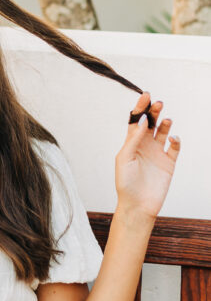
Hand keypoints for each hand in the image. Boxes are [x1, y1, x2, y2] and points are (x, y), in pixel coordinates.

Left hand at [115, 92, 180, 221]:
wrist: (137, 205)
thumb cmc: (125, 183)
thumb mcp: (124, 158)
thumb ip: (133, 139)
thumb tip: (144, 120)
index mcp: (131, 143)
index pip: (137, 121)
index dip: (141, 107)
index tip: (146, 95)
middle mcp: (144, 146)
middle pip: (151, 123)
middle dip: (154, 111)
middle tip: (158, 103)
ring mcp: (157, 154)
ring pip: (164, 133)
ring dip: (166, 124)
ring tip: (166, 119)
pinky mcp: (168, 163)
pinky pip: (175, 148)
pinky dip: (176, 141)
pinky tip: (174, 138)